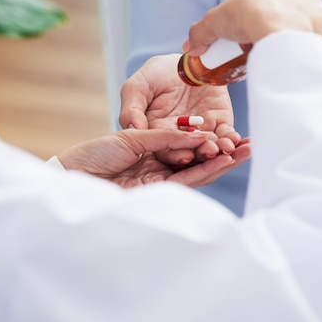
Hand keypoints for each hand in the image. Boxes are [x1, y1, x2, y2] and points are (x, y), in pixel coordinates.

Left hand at [56, 128, 249, 187]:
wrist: (73, 173)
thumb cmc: (95, 151)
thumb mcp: (133, 135)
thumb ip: (165, 137)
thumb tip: (195, 137)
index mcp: (154, 149)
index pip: (190, 144)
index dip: (211, 139)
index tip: (231, 131)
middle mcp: (161, 164)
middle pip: (199, 159)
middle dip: (224, 153)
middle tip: (249, 145)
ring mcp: (160, 178)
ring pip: (197, 172)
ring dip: (220, 163)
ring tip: (244, 152)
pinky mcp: (156, 190)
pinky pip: (185, 180)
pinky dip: (204, 171)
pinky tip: (222, 162)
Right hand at [119, 54, 242, 164]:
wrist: (184, 58)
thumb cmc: (156, 73)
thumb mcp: (137, 87)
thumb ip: (131, 108)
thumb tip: (131, 128)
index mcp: (157, 133)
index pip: (165, 150)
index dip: (174, 154)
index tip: (184, 155)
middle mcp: (179, 136)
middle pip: (190, 152)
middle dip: (200, 154)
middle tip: (208, 152)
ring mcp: (201, 130)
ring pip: (209, 145)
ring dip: (218, 149)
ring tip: (224, 148)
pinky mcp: (219, 121)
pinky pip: (226, 134)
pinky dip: (231, 139)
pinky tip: (235, 140)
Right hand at [184, 0, 321, 55]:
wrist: (280, 32)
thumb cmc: (246, 18)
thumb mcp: (213, 24)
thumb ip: (199, 33)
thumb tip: (190, 46)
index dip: (246, 12)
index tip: (241, 31)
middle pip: (278, 2)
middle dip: (269, 20)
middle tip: (257, 42)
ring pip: (298, 15)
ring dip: (288, 29)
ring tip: (276, 49)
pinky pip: (314, 29)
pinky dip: (305, 40)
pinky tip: (294, 51)